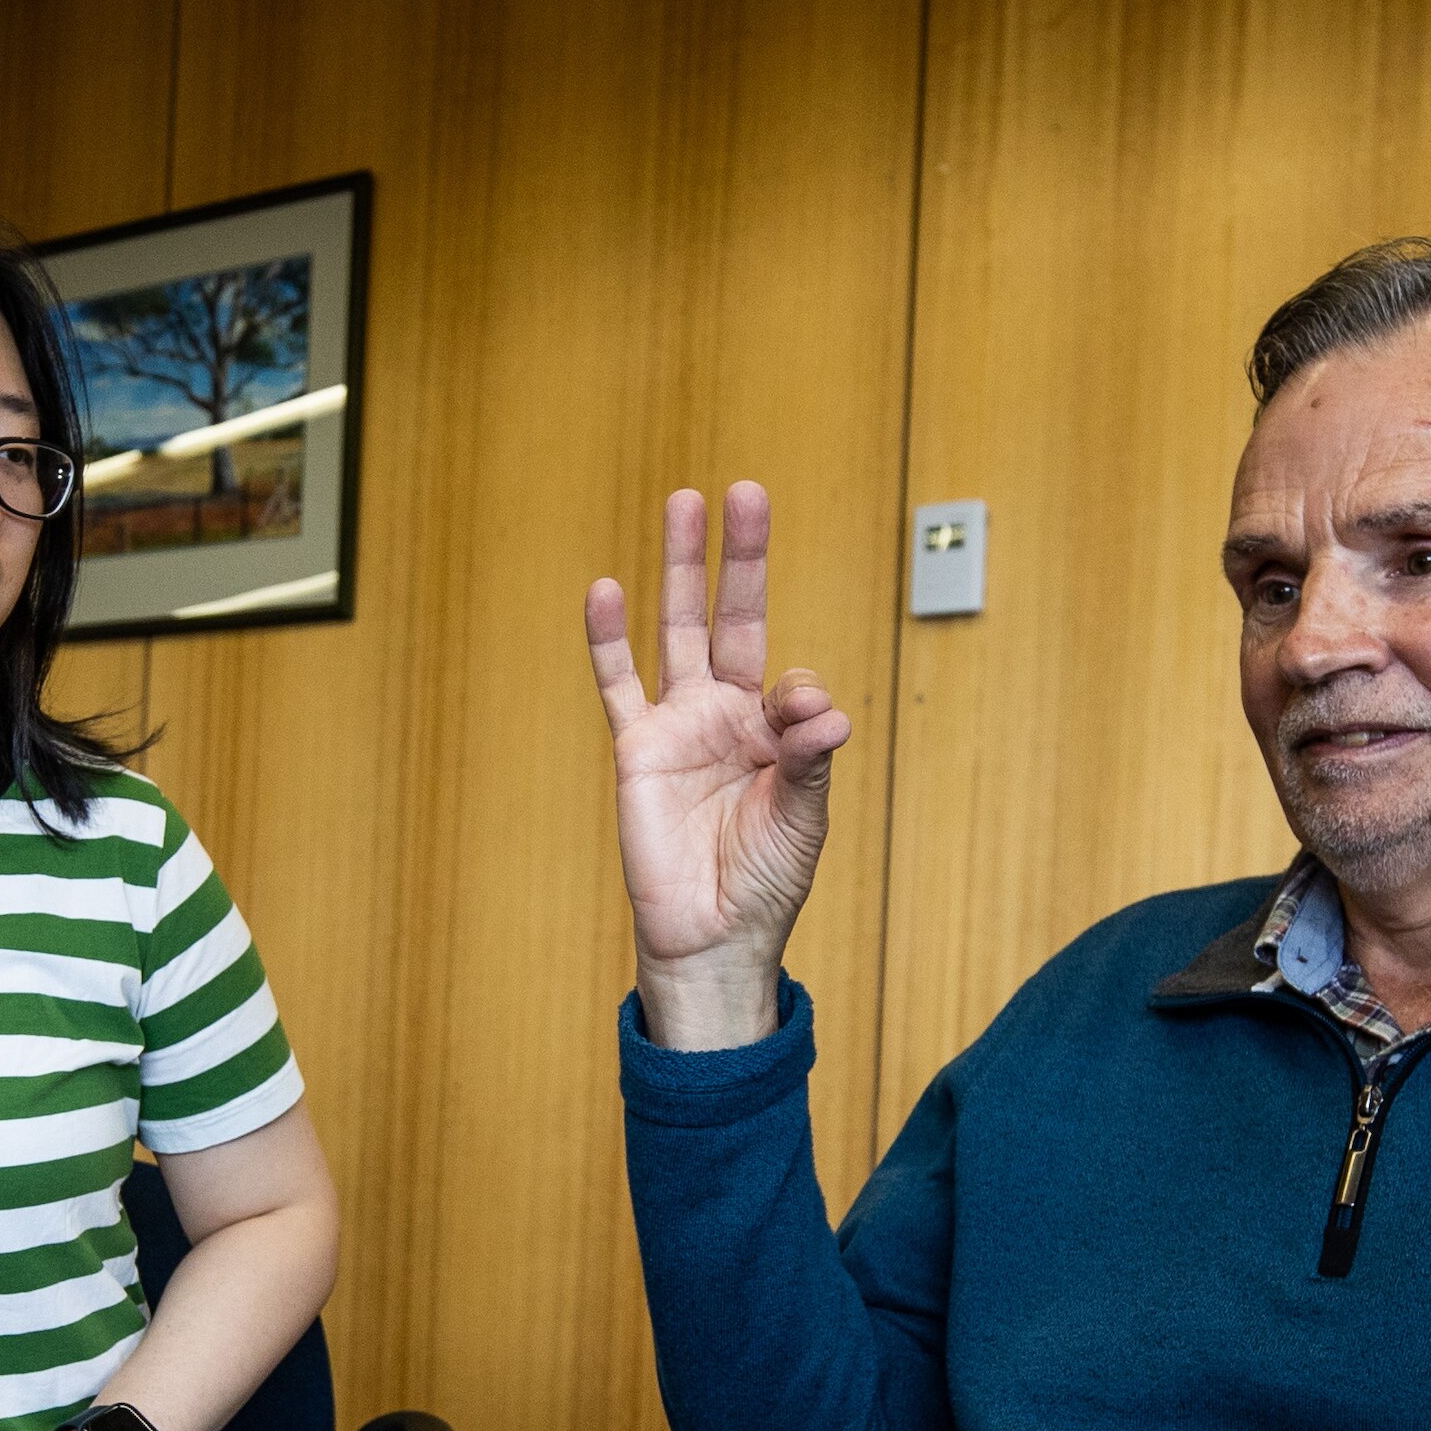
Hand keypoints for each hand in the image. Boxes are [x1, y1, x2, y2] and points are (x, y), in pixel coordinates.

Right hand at [585, 483, 851, 1051]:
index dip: (797, 693)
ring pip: (678, 629)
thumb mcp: (802, 821)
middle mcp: (727, 714)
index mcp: (777, 730)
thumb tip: (825, 708)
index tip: (801, 715)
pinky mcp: (636, 748)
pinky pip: (619, 684)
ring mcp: (679, 725)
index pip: (789, 679)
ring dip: (682, 568)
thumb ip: (809, 761)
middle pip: (733, 617)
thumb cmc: (766, 883)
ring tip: (685, 502)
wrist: (711, 939)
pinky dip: (609, 639)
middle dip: (740, 557)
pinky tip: (606, 589)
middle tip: (745, 492)